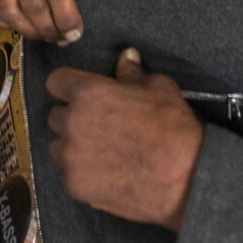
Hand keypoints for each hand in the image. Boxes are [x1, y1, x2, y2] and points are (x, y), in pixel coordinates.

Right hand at [0, 0, 80, 42]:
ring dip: (28, 31)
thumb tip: (70, 32)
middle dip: (48, 28)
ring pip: (9, 11)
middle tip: (60, 38)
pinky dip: (6, 26)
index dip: (65, 14)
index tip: (74, 34)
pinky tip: (21, 24)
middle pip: (32, 2)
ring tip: (42, 35)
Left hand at [45, 49, 202, 231]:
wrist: (187, 178)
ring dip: (72, 146)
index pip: (56, 82)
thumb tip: (126, 56)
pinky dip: (81, 172)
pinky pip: (68, 173)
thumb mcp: (159, 88)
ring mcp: (71, 157)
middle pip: (55, 115)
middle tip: (97, 126)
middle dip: (72, 118)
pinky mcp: (75, 186)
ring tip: (100, 151)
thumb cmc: (175, 129)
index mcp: (88, 93)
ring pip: (57, 146)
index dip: (68, 87)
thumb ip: (132, 72)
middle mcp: (72, 123)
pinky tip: (105, 172)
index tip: (79, 94)